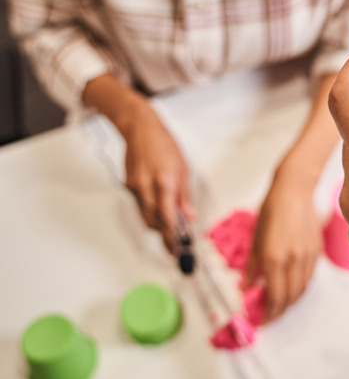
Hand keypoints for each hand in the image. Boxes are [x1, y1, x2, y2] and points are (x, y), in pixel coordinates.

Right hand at [123, 110, 194, 252]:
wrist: (140, 129)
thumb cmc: (164, 145)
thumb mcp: (183, 168)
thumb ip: (184, 195)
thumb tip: (189, 217)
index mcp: (165, 181)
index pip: (168, 217)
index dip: (172, 236)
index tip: (178, 249)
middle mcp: (147, 187)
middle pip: (154, 222)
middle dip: (164, 235)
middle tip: (175, 245)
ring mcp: (135, 187)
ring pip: (145, 216)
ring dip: (157, 226)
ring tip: (170, 231)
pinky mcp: (128, 187)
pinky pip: (140, 206)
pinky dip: (150, 212)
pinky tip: (159, 211)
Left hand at [244, 171, 321, 321]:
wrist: (294, 190)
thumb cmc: (271, 210)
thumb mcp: (255, 238)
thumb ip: (252, 267)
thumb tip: (246, 288)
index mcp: (274, 257)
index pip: (274, 297)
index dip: (268, 314)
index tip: (260, 320)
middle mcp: (293, 259)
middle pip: (290, 298)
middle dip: (279, 312)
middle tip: (269, 317)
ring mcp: (308, 255)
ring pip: (302, 290)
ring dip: (291, 302)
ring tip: (279, 306)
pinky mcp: (317, 250)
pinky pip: (309, 276)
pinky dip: (300, 287)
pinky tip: (291, 287)